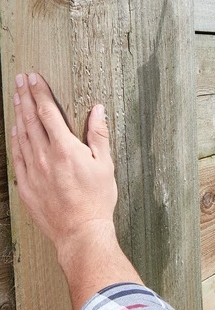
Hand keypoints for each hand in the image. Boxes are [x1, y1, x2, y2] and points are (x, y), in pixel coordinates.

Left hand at [10, 73, 117, 256]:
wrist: (80, 230)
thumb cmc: (97, 199)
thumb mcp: (105, 164)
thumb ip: (98, 134)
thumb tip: (97, 110)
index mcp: (65, 149)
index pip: (49, 112)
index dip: (40, 92)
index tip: (34, 78)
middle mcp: (45, 157)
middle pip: (31, 119)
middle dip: (25, 96)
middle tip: (20, 80)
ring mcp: (32, 171)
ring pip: (21, 135)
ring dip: (18, 114)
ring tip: (15, 97)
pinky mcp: (26, 185)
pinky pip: (16, 156)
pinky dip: (14, 139)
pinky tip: (15, 130)